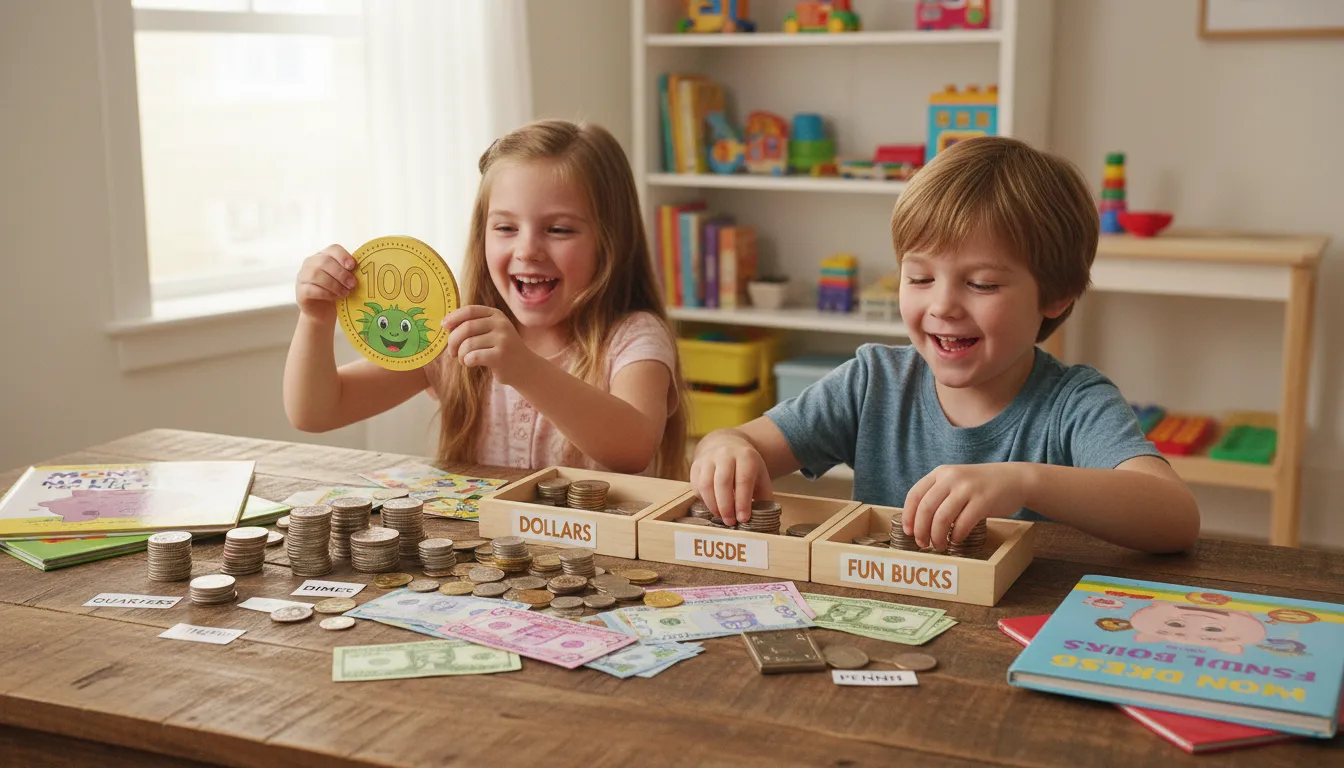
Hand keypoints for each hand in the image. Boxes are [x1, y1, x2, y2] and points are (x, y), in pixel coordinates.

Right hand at [295, 245, 357, 323]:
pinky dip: (326, 293)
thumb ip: (349, 273)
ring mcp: (303, 276)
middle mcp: (310, 263)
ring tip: (345, 293)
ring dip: (334, 284)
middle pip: (324, 261)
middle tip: (352, 284)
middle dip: (341, 273)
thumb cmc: (335, 292)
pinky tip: (335, 297)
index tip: (352, 266)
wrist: (322, 311)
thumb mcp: (343, 280)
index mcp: (323, 256)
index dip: (343, 256)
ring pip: (316, 274)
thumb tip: (364, 271)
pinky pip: (311, 289)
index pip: (333, 249)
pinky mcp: (300, 291)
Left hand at [442, 305, 537, 385]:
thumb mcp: (490, 332)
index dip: (454, 317)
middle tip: (451, 352)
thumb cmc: (500, 349)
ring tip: (463, 360)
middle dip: (453, 341)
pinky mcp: (501, 356)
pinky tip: (470, 363)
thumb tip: (446, 324)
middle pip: (466, 327)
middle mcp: (501, 324)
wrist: (524, 368)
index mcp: (496, 315)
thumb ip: (472, 325)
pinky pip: (473, 356)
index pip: (470, 310)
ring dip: (460, 355)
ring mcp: (503, 339)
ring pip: (468, 344)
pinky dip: (466, 361)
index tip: (444, 326)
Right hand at [689, 432, 772, 525]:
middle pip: (723, 483)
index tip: (743, 519)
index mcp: (746, 456)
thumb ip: (763, 496)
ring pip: (706, 485)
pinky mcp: (696, 465)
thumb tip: (761, 519)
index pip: (743, 480)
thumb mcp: (760, 476)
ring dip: (713, 506)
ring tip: (722, 517)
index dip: (742, 502)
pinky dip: (704, 500)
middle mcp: (725, 454)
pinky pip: (696, 487)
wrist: (727, 445)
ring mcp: (708, 458)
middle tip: (731, 522)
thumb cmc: (746, 467)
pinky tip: (714, 507)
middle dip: (726, 506)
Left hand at [902, 463, 1026, 551]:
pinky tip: (956, 540)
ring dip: (937, 536)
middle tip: (922, 544)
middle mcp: (951, 477)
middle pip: (926, 508)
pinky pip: (962, 523)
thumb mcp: (956, 481)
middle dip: (921, 530)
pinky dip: (956, 535)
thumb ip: (938, 494)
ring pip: (942, 518)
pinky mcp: (983, 501)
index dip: (908, 516)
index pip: (915, 495)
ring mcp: (968, 488)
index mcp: (940, 473)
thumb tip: (917, 522)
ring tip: (939, 545)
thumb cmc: (981, 486)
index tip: (908, 532)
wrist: (1015, 479)